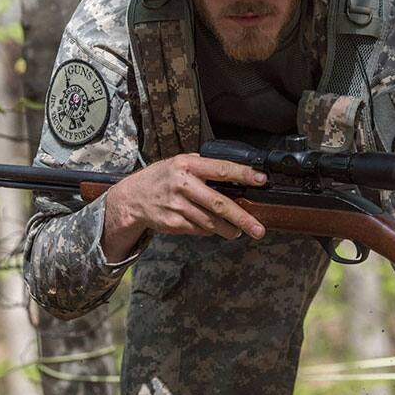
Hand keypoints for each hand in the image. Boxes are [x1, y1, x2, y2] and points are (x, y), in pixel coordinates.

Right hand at [101, 153, 266, 261]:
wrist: (132, 198)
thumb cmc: (162, 178)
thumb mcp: (179, 163)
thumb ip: (203, 167)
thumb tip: (234, 175)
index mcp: (187, 165)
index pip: (221, 169)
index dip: (243, 175)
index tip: (261, 180)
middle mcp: (183, 185)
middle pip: (219, 203)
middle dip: (242, 218)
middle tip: (258, 228)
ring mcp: (177, 206)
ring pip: (211, 222)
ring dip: (228, 229)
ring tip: (238, 231)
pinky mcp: (173, 223)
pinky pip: (199, 229)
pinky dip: (209, 230)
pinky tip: (213, 228)